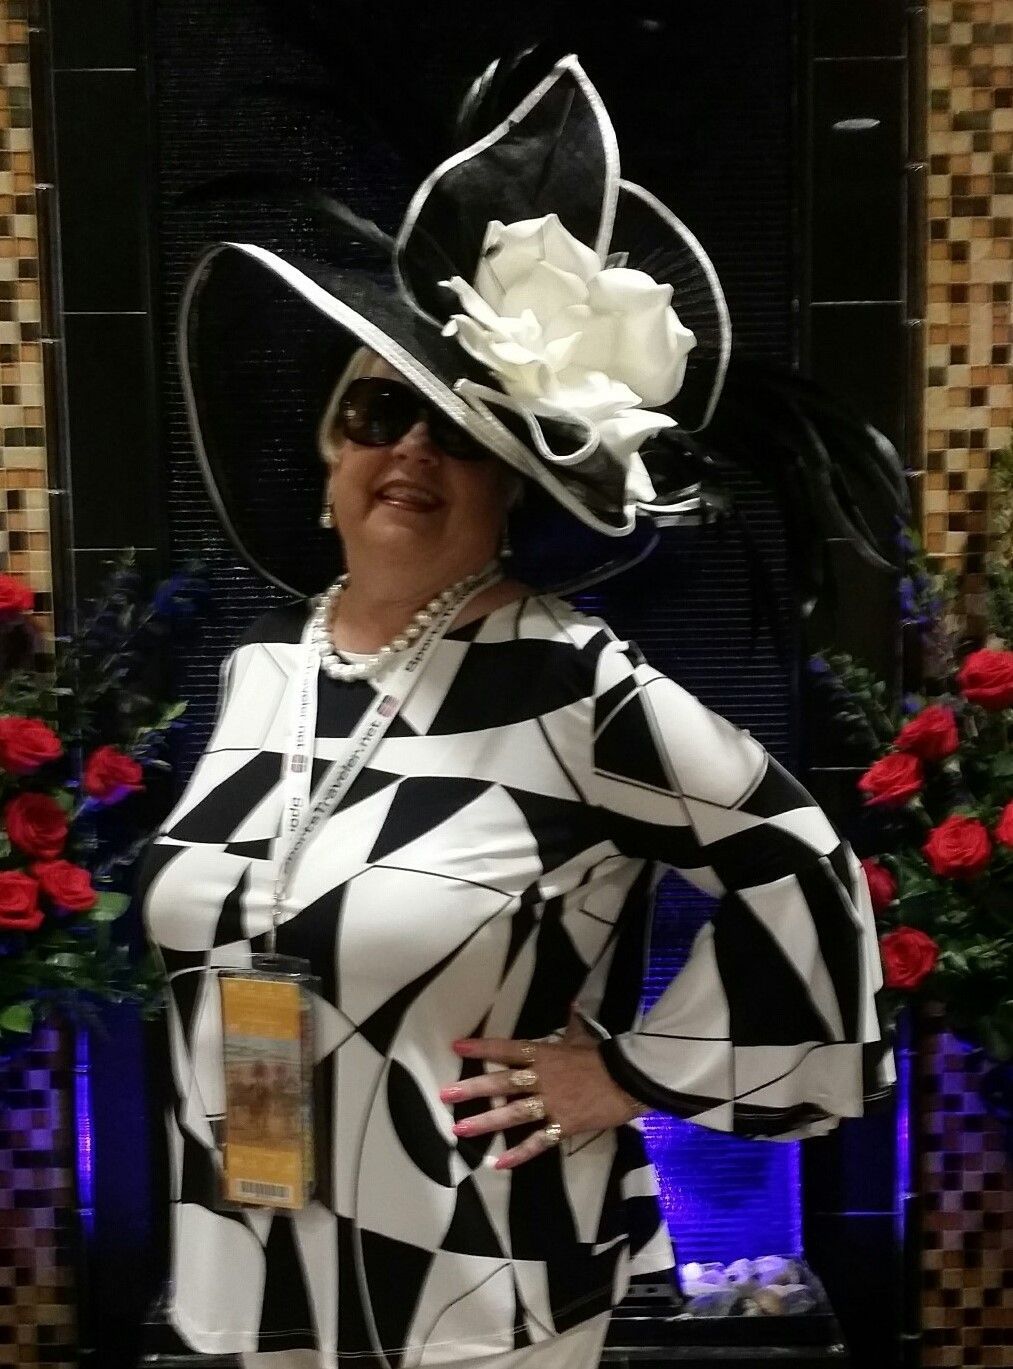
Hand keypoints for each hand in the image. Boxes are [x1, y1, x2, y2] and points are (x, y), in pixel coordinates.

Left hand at [439, 1010, 646, 1169]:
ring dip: (486, 1121)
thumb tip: (572, 1005)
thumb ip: (572, 1023)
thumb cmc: (604, 1057)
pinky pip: (538, 1141)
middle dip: (473, 1089)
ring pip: (513, 1112)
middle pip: (503, 1082)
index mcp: (545, 1054)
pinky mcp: (563, 1125)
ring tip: (460, 1129)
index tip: (457, 1047)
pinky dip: (520, 1153)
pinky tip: (499, 1163)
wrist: (630, 1079)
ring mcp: (551, 1102)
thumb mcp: (584, 1036)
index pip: (508, 1049)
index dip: (482, 1048)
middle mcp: (542, 1077)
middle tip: (445, 1094)